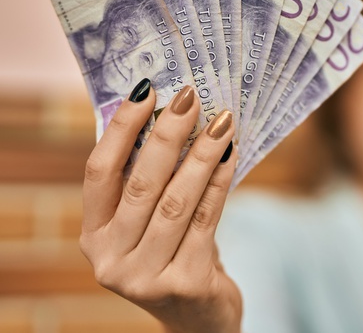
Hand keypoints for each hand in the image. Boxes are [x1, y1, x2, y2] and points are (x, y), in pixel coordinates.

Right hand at [79, 79, 241, 332]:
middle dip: (168, 135)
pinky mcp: (187, 283)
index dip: (121, 129)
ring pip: (177, 201)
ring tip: (222, 121)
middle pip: (141, 184)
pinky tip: (231, 155)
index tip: (146, 90)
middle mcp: (111, 259)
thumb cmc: (173, 255)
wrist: (198, 320)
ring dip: (202, 155)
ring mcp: (147, 277)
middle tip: (192, 97)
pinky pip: (207, 219)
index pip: (98, 173)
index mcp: (94, 237)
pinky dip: (220, 181)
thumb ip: (149, 183)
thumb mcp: (148, 226)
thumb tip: (171, 113)